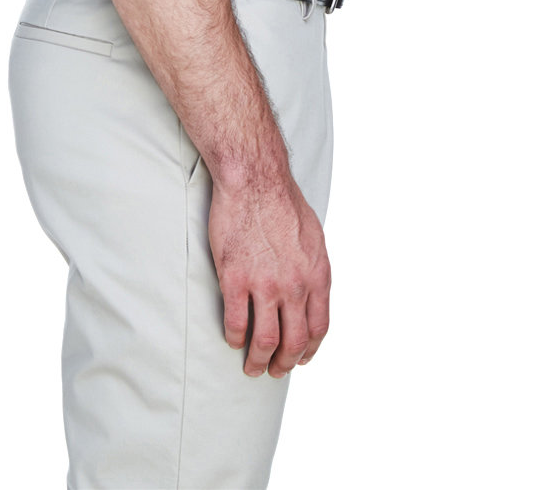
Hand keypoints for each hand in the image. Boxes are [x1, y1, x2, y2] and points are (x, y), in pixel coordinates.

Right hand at [208, 174, 330, 377]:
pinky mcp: (234, 278)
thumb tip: (311, 290)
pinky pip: (235, 322)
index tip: (300, 359)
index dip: (309, 350)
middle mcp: (295, 285)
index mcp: (317, 275)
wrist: (255, 179)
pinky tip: (232, 339)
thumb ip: (313, 268)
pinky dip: (234, 337)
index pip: (319, 328)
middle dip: (284, 364)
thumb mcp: (314, 237)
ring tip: (252, 367)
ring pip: (265, 340)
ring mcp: (264, 284)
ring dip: (258, 361)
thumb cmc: (283, 201)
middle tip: (275, 371)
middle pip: (293, 341)